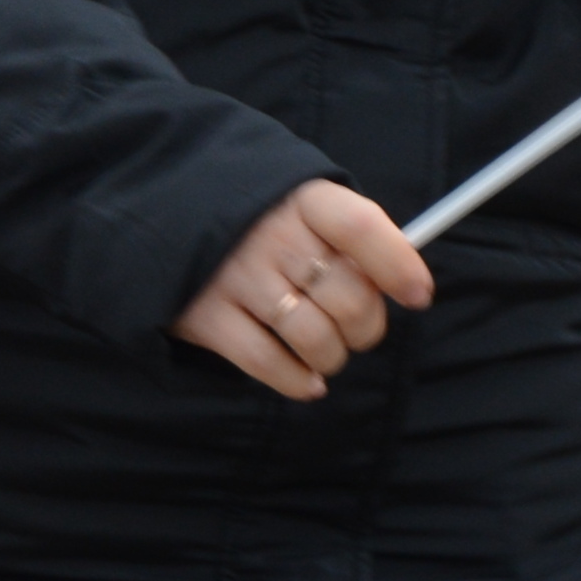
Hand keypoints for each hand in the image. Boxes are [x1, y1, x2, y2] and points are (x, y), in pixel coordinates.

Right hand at [172, 177, 430, 401]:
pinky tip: (305, 377)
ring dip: (332, 357)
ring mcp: (234, 276)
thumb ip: (352, 238)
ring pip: (315, 338)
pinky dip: (297, 380)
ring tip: (325, 351)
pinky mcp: (206, 317)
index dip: (398, 266)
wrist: (163, 215)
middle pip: (349, 298)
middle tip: (355, 329)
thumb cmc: (258, 221)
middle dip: (366, 328)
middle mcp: (268, 236)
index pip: (361, 228)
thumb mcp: (301, 205)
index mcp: (300, 200)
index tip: (418, 296)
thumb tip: (408, 285)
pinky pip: (269, 364)